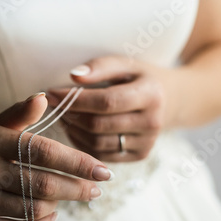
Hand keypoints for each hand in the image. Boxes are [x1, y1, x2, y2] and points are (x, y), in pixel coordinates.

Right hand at [0, 93, 111, 220]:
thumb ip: (18, 115)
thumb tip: (44, 98)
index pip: (42, 151)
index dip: (77, 162)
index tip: (103, 170)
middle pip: (43, 185)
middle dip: (77, 189)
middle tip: (95, 190)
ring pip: (34, 210)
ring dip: (57, 206)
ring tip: (63, 198)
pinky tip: (50, 217)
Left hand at [48, 56, 176, 161]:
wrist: (169, 100)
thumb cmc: (138, 78)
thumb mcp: (125, 64)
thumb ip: (100, 67)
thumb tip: (74, 76)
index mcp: (151, 94)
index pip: (105, 101)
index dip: (75, 99)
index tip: (51, 93)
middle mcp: (152, 122)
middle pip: (98, 125)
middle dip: (71, 115)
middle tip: (55, 105)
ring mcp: (147, 143)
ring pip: (97, 144)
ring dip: (74, 130)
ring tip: (64, 116)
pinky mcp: (139, 156)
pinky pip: (102, 155)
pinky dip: (82, 144)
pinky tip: (75, 129)